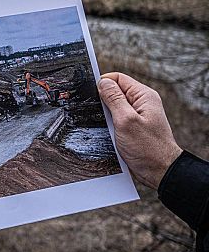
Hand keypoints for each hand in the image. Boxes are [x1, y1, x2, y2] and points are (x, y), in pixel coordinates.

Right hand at [98, 72, 182, 188]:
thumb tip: (103, 82)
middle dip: (103, 102)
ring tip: (108, 128)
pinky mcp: (132, 127)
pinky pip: (115, 120)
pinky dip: (109, 125)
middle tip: (101, 115)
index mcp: (143, 96)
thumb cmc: (148, 148)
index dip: (103, 83)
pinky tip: (109, 134)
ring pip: (113, 108)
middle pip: (114, 92)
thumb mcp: (126, 120)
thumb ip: (114, 99)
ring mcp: (137, 116)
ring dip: (106, 116)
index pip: (118, 78)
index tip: (92, 94)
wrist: (159, 172)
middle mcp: (141, 104)